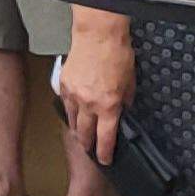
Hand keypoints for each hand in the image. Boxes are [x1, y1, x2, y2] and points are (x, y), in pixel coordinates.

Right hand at [56, 14, 134, 164]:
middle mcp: (89, 104)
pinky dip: (69, 113)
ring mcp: (74, 94)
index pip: (106, 138)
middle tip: (90, 150)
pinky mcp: (64, 84)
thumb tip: (122, 113)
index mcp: (109, 106)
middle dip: (88, 145)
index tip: (105, 160)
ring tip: (80, 136)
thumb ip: (125, 102)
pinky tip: (73, 115)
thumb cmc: (118, 55)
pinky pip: (65, 105)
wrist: (98, 36)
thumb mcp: (130, 83)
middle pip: (85, 133)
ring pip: (72, 121)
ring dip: (77, 131)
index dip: (105, 153)